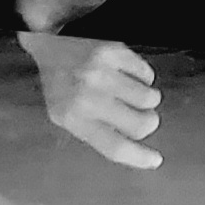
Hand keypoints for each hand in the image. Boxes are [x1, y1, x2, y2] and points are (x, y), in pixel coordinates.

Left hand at [22, 32, 161, 169]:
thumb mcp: (65, 116)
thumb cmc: (60, 85)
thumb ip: (95, 133)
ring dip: (147, 100)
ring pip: (149, 98)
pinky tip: (129, 75)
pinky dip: (143, 78)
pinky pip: (147, 73)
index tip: (154, 160)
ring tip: (133, 94)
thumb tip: (133, 149)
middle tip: (142, 118)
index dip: (139, 157)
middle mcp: (87, 96)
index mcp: (73, 118)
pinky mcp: (114, 51)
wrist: (50, 44)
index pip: (115, 147)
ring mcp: (101, 72)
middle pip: (140, 124)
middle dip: (148, 124)